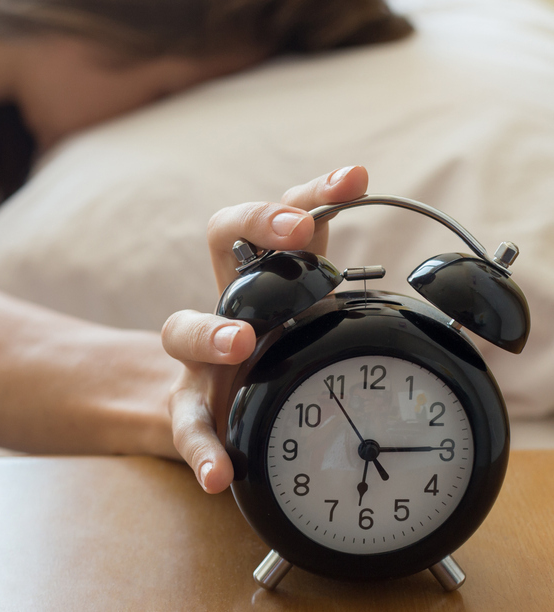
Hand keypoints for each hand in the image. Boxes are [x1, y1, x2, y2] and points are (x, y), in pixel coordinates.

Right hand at [160, 165, 369, 492]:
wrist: (217, 411)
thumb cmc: (281, 366)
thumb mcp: (321, 331)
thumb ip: (365, 316)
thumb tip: (469, 313)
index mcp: (270, 279)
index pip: (284, 219)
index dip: (314, 194)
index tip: (356, 179)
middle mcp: (230, 303)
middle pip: (222, 237)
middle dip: (258, 223)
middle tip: (296, 236)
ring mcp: (202, 355)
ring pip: (183, 327)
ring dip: (212, 332)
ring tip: (241, 345)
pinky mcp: (190, 407)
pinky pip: (188, 425)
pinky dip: (204, 449)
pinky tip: (219, 473)